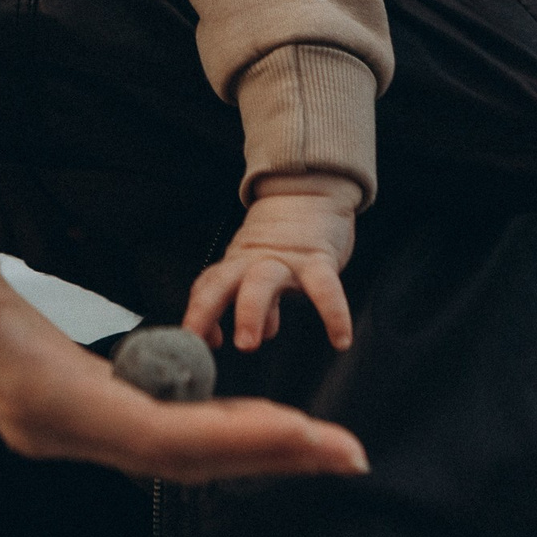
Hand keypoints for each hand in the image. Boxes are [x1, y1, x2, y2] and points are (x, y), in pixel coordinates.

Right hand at [0, 186, 366, 482]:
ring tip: (324, 446)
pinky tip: (259, 427)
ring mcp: (60, 423)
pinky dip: (215, 434)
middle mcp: (52, 427)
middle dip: (267, 457)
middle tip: (353, 454)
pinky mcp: (68, 405)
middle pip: (177, 460)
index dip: (237, 440)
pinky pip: (156, 434)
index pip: (156, 436)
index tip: (312, 435)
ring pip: (172, 454)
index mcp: (35, 397)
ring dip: (250, 452)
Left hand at [182, 174, 360, 352]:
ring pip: (260, 282)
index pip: (207, 286)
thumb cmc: (282, 238)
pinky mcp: (318, 258)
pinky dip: (334, 314)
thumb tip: (262, 333)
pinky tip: (341, 340)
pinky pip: (325, 288)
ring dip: (250, 313)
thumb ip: (256, 299)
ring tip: (248, 345)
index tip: (195, 340)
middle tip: (203, 343)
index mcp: (237, 263)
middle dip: (207, 312)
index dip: (197, 313)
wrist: (309, 190)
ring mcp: (285, 259)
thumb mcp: (260, 265)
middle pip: (221, 282)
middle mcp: (254, 261)